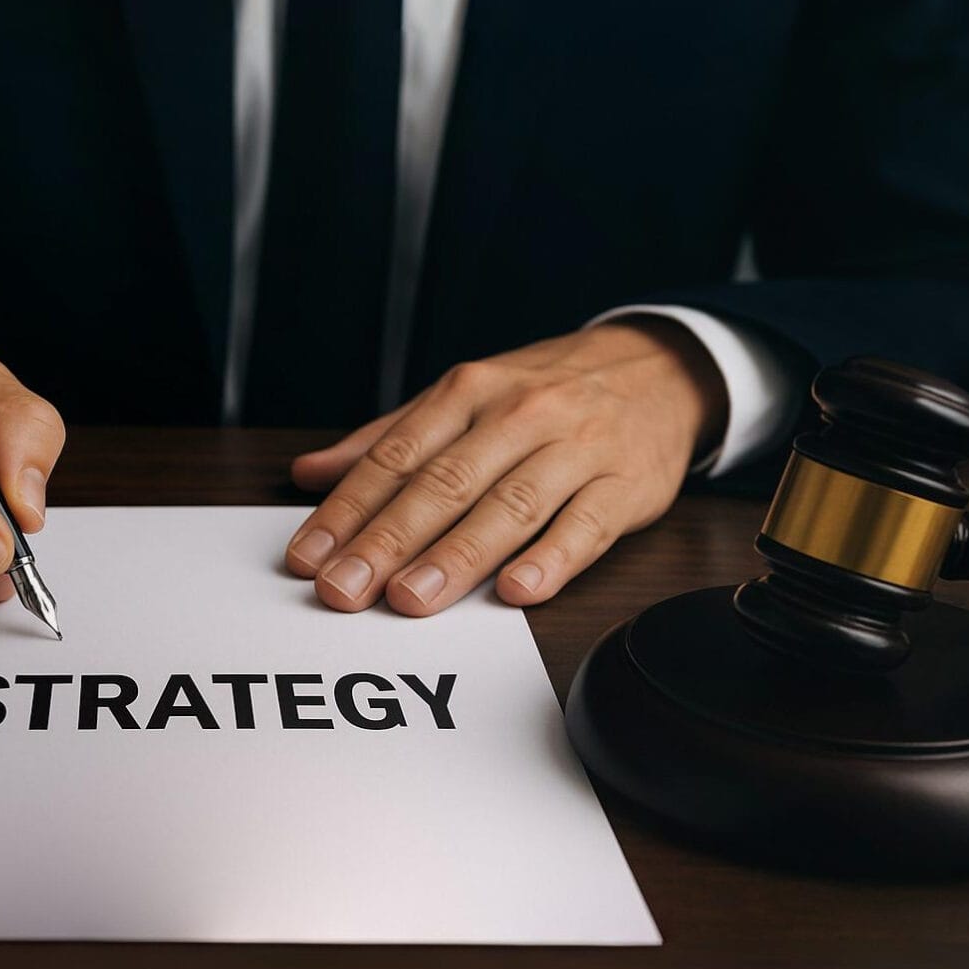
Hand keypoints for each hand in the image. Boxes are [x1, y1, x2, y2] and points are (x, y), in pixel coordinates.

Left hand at [283, 320, 725, 614]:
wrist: (660, 369)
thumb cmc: (548, 390)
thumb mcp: (466, 395)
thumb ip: (388, 438)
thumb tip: (309, 473)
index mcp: (469, 391)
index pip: (397, 456)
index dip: (347, 509)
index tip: (308, 556)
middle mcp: (519, 416)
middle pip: (444, 483)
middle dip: (387, 540)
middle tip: (343, 589)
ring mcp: (575, 451)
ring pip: (508, 506)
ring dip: (456, 557)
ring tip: (409, 599)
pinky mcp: (625, 487)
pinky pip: (585, 527)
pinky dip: (551, 560)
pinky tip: (516, 590)